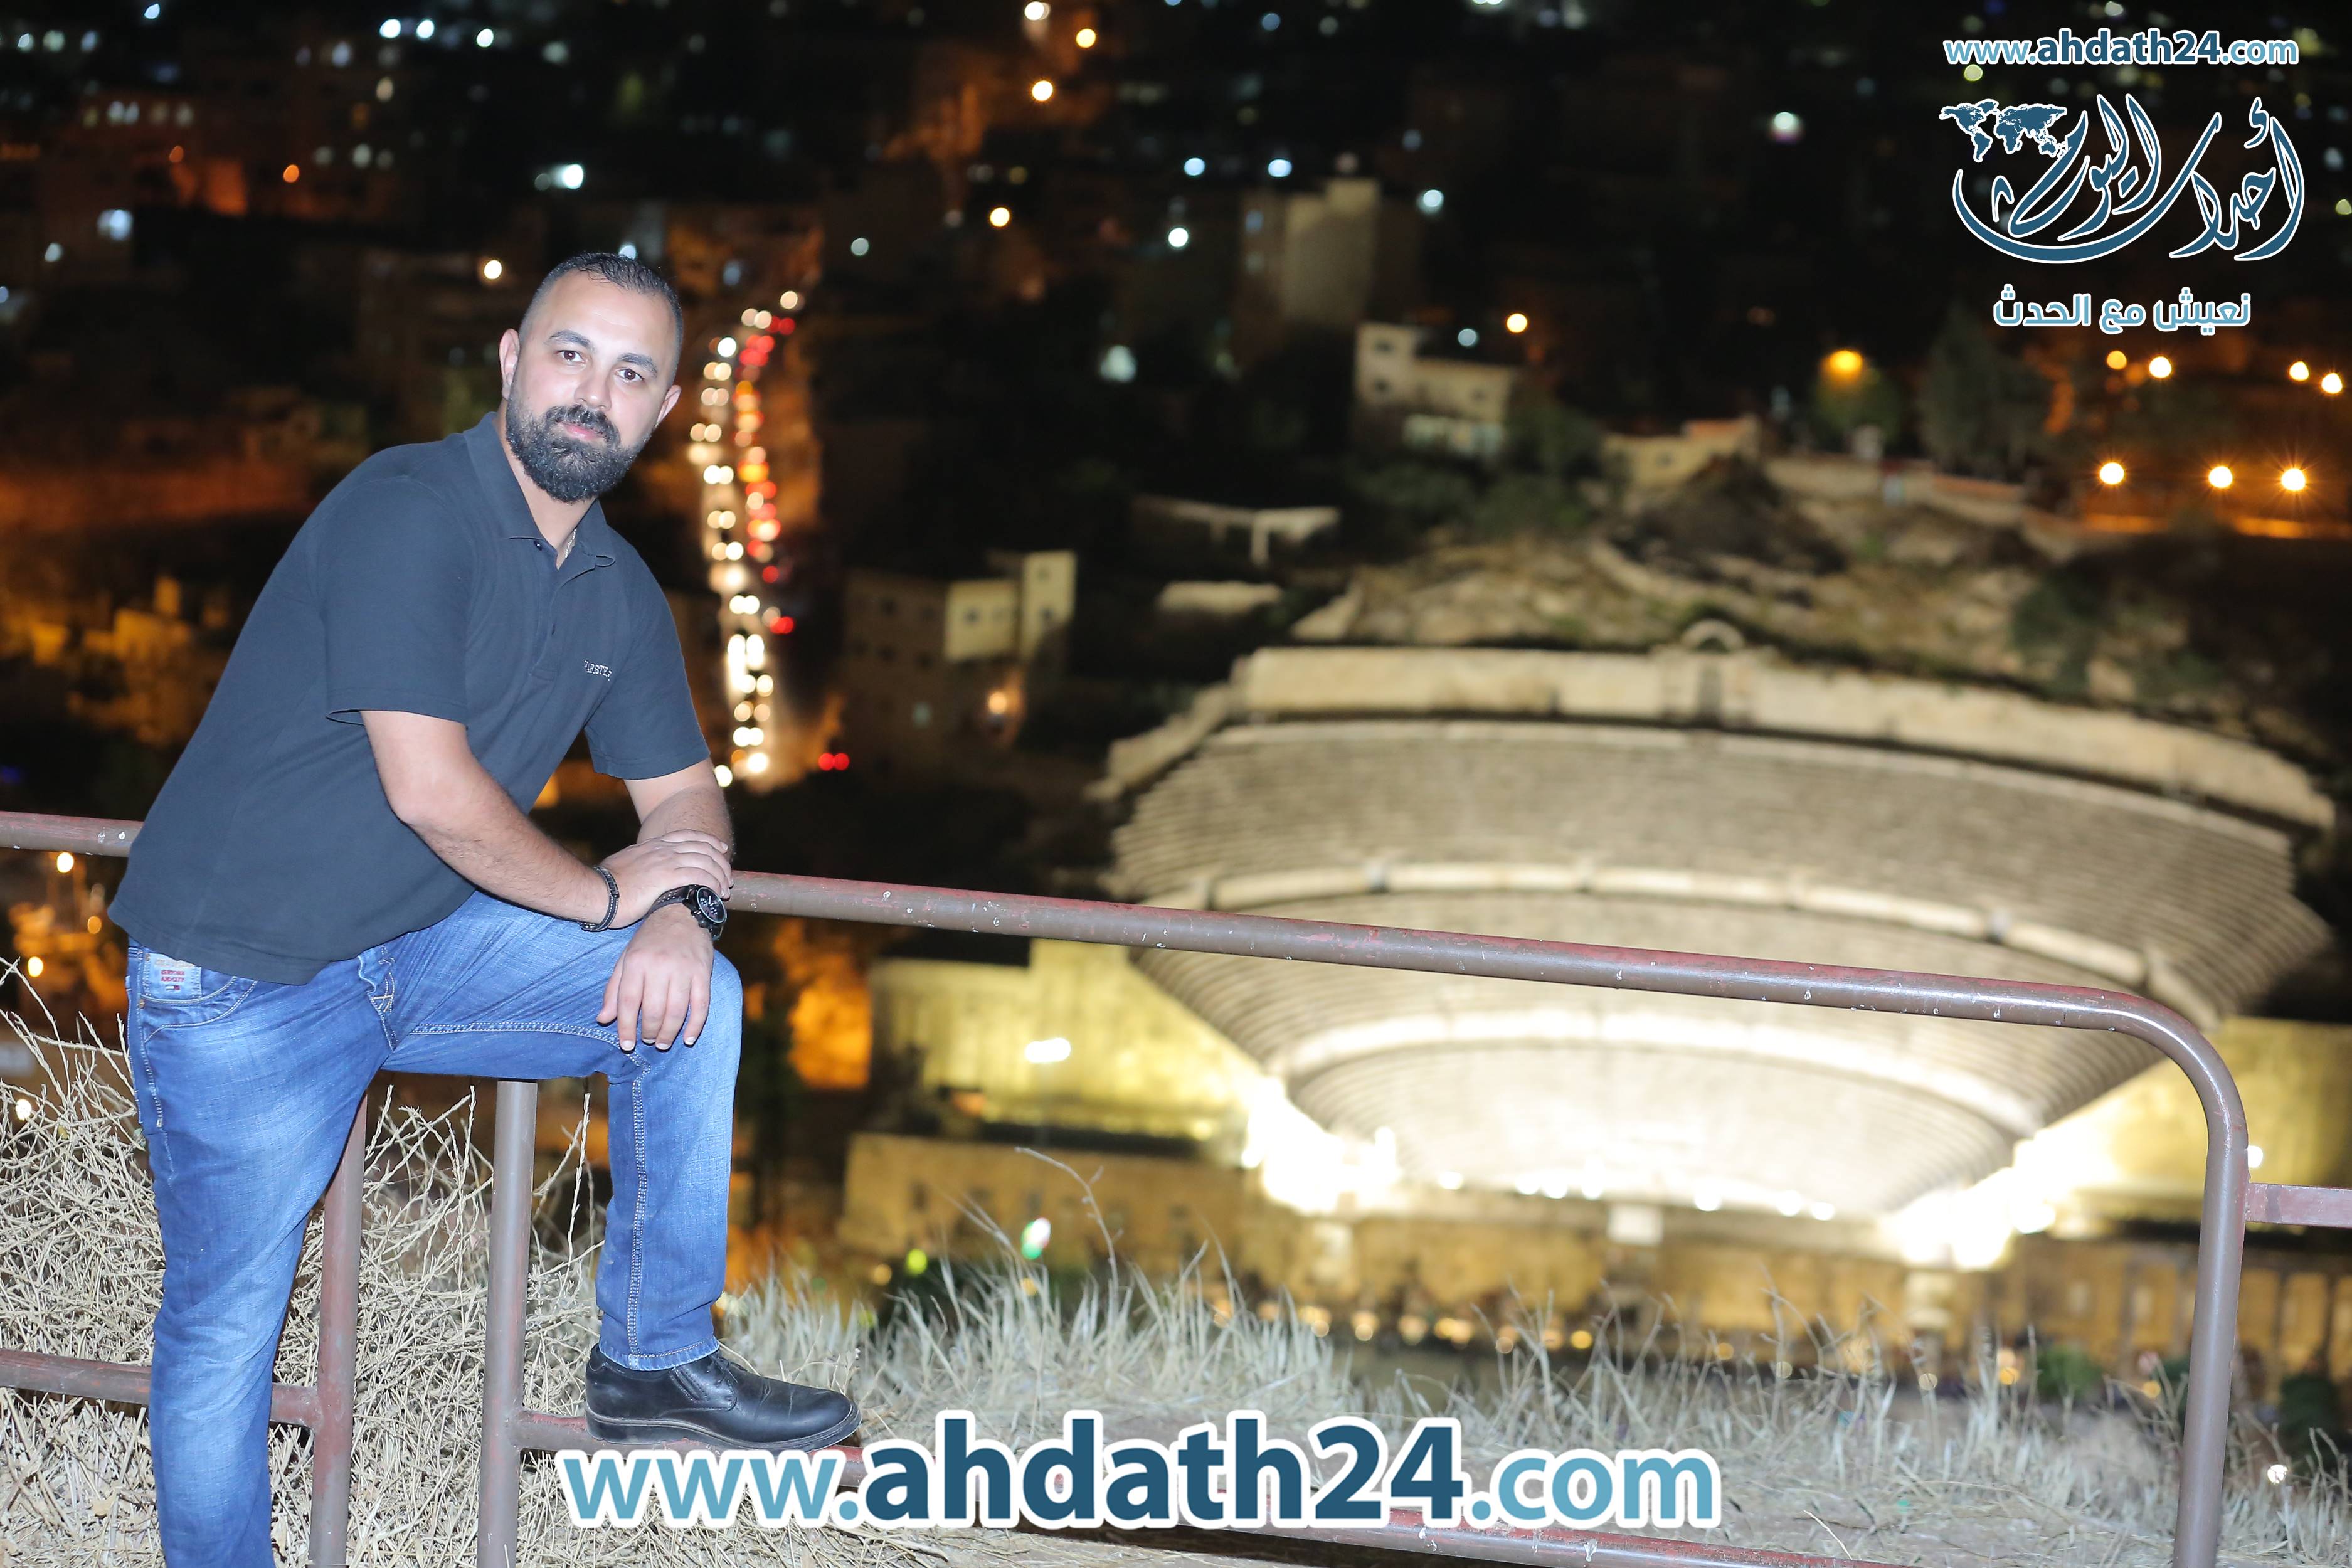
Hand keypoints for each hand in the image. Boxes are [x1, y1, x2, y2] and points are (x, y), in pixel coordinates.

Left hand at [600, 906, 714, 1051]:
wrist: (682, 912)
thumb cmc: (650, 939)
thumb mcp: (626, 958)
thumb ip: (614, 989)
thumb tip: (603, 1019)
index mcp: (636, 962)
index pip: (628, 1002)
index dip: (626, 1028)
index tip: (626, 1046)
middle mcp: (659, 966)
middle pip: (653, 1010)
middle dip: (649, 1032)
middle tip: (648, 1040)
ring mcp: (683, 969)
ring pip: (676, 1011)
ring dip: (669, 1033)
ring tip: (663, 1043)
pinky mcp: (703, 972)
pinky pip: (701, 1005)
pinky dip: (695, 1025)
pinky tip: (688, 1038)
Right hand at [601, 831, 732, 926]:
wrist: (594, 892)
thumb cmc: (606, 887)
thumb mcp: (624, 867)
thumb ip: (638, 864)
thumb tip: (640, 869)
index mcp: (652, 845)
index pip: (687, 836)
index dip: (707, 841)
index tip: (720, 848)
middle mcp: (661, 849)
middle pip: (701, 847)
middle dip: (719, 859)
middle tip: (728, 874)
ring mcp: (664, 861)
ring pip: (704, 860)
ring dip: (719, 874)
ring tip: (725, 888)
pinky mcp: (666, 877)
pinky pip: (699, 875)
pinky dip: (712, 882)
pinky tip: (716, 892)